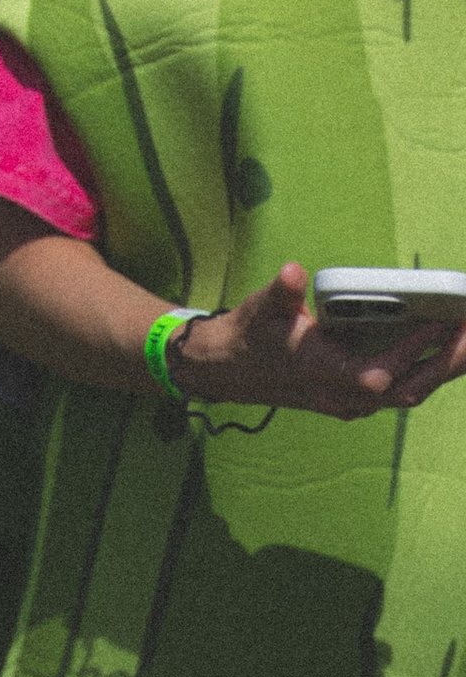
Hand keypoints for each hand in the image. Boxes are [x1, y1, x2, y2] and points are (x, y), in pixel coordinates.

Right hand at [172, 265, 465, 419]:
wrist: (231, 370)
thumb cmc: (251, 336)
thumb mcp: (261, 308)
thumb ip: (281, 292)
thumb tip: (293, 273)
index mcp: (321, 373)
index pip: (378, 373)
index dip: (412, 352)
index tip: (441, 322)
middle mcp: (341, 395)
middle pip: (409, 390)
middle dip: (447, 362)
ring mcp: (351, 403)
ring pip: (411, 394)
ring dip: (443, 368)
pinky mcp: (356, 400)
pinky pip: (403, 391)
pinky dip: (428, 372)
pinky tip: (445, 350)